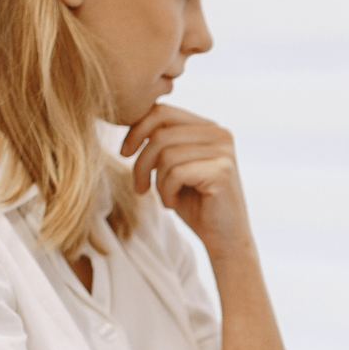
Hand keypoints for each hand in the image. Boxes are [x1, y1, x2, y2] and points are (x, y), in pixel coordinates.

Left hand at [121, 104, 250, 257]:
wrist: (224, 238)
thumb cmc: (195, 203)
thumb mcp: (173, 166)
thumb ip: (162, 142)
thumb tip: (130, 121)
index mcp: (207, 127)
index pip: (162, 111)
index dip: (137, 130)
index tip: (125, 153)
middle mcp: (219, 133)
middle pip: (160, 132)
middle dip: (141, 162)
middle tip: (139, 187)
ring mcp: (223, 151)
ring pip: (166, 154)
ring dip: (156, 182)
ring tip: (165, 198)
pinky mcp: (222, 171)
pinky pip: (176, 173)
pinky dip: (166, 191)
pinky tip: (173, 204)